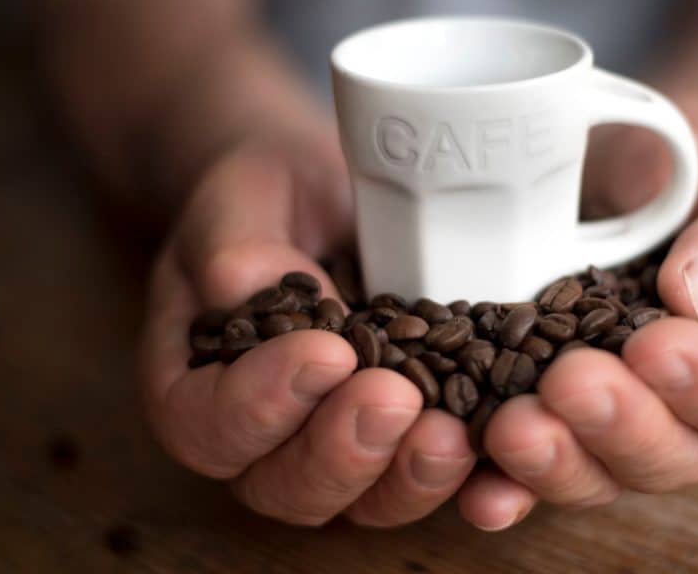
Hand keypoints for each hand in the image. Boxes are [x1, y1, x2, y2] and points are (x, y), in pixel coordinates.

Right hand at [140, 136, 475, 526]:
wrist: (329, 198)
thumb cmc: (269, 198)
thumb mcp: (239, 204)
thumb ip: (234, 249)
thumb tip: (255, 287)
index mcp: (198, 389)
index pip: (210, 425)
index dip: (262, 405)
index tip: (324, 352)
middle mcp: (267, 440)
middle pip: (291, 485)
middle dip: (344, 448)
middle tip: (392, 397)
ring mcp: (343, 448)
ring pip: (369, 499)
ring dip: (410, 474)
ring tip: (450, 431)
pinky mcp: (411, 440)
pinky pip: (436, 474)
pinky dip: (472, 472)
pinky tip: (499, 440)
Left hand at [456, 101, 697, 529]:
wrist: (619, 175)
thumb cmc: (695, 175)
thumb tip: (696, 294)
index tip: (660, 346)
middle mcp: (686, 416)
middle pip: (668, 456)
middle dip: (618, 426)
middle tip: (574, 382)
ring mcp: (608, 426)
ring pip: (592, 473)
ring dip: (553, 460)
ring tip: (513, 427)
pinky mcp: (542, 419)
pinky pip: (521, 470)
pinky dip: (498, 484)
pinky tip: (471, 490)